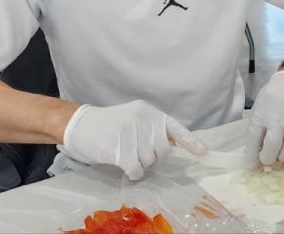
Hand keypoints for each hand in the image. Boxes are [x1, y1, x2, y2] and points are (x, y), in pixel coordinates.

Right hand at [62, 101, 206, 179]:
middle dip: (154, 158)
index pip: (174, 127)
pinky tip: (123, 164)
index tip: (203, 152)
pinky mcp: (119, 148)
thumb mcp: (133, 119)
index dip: (190, 141)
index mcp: (148, 112)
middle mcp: (142, 119)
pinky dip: (133, 172)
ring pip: (149, 161)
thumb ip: (151, 130)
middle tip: (139, 154)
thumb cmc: (109, 125)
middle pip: (163, 150)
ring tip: (127, 155)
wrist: (80, 124)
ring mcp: (130, 133)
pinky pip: (136, 169)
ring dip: (141, 165)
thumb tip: (171, 147)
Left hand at [244, 71, 283, 168]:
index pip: (254, 139)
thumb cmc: (272, 100)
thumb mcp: (258, 112)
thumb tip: (253, 161)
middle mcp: (279, 116)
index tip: (252, 167)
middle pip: (273, 144)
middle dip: (268, 158)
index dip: (252, 156)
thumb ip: (256, 134)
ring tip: (280, 156)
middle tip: (268, 160)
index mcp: (262, 113)